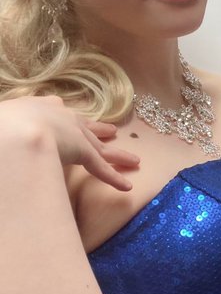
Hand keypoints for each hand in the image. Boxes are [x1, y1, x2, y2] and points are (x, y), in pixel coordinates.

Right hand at [0, 96, 137, 190]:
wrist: (15, 127)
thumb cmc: (2, 123)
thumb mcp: (4, 119)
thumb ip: (9, 126)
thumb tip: (5, 136)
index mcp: (41, 107)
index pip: (59, 114)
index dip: (68, 120)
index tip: (75, 121)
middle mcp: (63, 117)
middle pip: (85, 128)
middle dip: (100, 131)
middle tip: (113, 132)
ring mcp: (75, 135)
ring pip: (99, 147)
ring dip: (117, 156)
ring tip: (134, 161)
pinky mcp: (83, 153)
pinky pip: (100, 168)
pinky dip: (113, 178)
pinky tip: (126, 186)